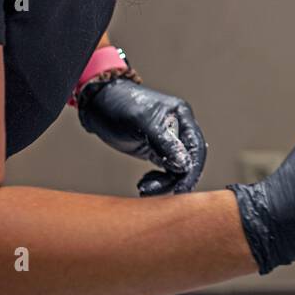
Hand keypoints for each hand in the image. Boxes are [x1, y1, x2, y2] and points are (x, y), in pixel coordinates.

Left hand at [77, 77, 206, 195]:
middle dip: (175, 179)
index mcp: (181, 116)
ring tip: (144, 188)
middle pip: (189, 161)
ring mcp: (167, 141)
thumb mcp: (142, 123)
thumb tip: (185, 165)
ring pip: (177, 170)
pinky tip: (144, 183)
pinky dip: (157, 181)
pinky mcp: (156, 151)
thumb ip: (165, 143)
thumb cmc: (120, 104)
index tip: (182, 189)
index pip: (196, 146)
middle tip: (153, 190)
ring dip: (163, 183)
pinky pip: (165, 171)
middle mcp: (178, 129)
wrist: (99, 104)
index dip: (192, 169)